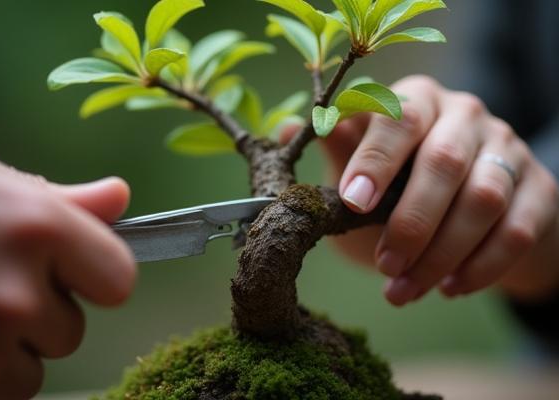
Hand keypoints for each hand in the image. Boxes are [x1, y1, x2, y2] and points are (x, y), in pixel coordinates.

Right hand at [0, 148, 135, 398]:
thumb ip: (65, 201)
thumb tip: (120, 197)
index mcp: (39, 228)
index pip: (119, 281)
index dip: (96, 278)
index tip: (71, 271)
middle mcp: (14, 292)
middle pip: (69, 333)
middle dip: (38, 316)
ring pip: (26, 377)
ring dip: (2, 356)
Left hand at [319, 76, 558, 305]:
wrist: (473, 212)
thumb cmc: (402, 187)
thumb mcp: (365, 168)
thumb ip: (338, 150)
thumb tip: (290, 126)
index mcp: (418, 100)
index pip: (399, 117)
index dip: (375, 160)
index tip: (352, 202)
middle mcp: (466, 115)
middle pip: (443, 160)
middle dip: (409, 221)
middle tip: (383, 265)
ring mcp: (508, 149)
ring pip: (482, 199)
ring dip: (440, 253)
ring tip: (404, 289)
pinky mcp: (540, 189)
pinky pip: (516, 230)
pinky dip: (481, 267)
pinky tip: (448, 288)